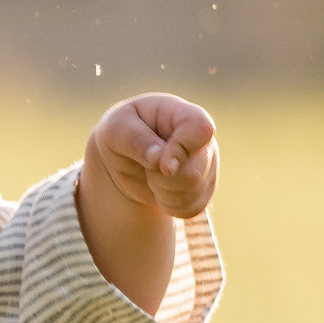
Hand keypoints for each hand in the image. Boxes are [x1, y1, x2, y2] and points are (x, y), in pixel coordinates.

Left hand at [84, 93, 219, 220]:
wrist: (125, 158)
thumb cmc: (121, 133)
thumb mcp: (116, 129)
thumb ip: (135, 139)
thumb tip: (157, 158)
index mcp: (182, 114)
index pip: (200, 128)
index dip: (182, 149)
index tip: (160, 165)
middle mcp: (202, 138)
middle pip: (194, 170)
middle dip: (162, 178)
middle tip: (146, 166)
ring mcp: (208, 165)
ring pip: (193, 192)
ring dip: (163, 192)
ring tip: (151, 175)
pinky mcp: (204, 189)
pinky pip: (192, 208)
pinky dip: (169, 205)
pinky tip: (160, 191)